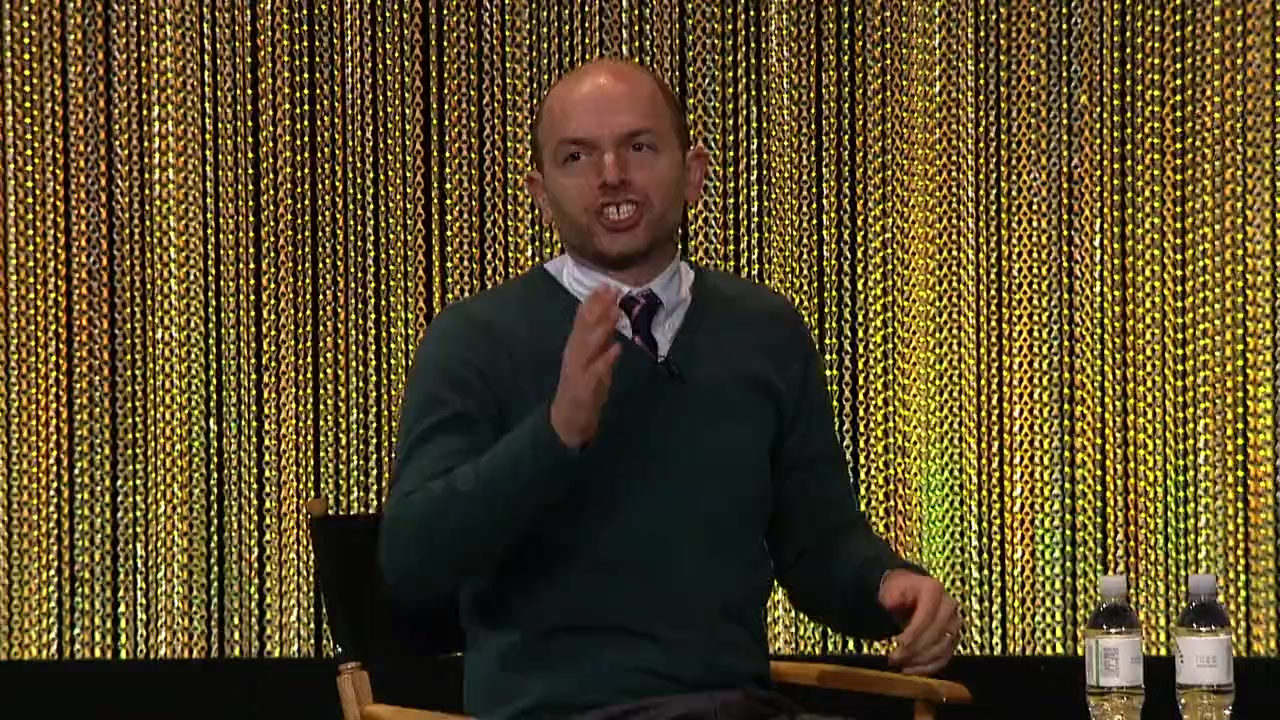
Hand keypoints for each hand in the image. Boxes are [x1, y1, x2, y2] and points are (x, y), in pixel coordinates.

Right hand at [550, 287, 622, 448]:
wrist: (568, 420)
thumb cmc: (583, 388)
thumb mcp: (594, 360)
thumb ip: (602, 342)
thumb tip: (613, 320)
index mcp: (576, 346)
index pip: (583, 320)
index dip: (594, 302)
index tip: (606, 285)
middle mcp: (574, 354)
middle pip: (585, 327)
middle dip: (598, 308)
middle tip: (611, 290)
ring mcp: (578, 370)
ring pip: (588, 345)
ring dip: (601, 328)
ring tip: (614, 312)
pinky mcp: (584, 387)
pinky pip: (595, 372)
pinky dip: (605, 360)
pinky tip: (616, 349)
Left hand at [879, 569, 961, 675]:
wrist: (908, 591)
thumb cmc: (898, 591)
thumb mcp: (891, 589)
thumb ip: (891, 599)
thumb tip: (891, 607)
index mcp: (934, 590)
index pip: (926, 616)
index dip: (912, 633)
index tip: (896, 645)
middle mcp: (949, 606)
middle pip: (937, 634)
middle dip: (914, 649)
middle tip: (894, 658)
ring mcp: (954, 624)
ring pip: (942, 648)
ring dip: (920, 660)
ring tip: (900, 664)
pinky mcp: (953, 639)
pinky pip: (944, 658)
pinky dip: (927, 667)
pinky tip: (910, 670)